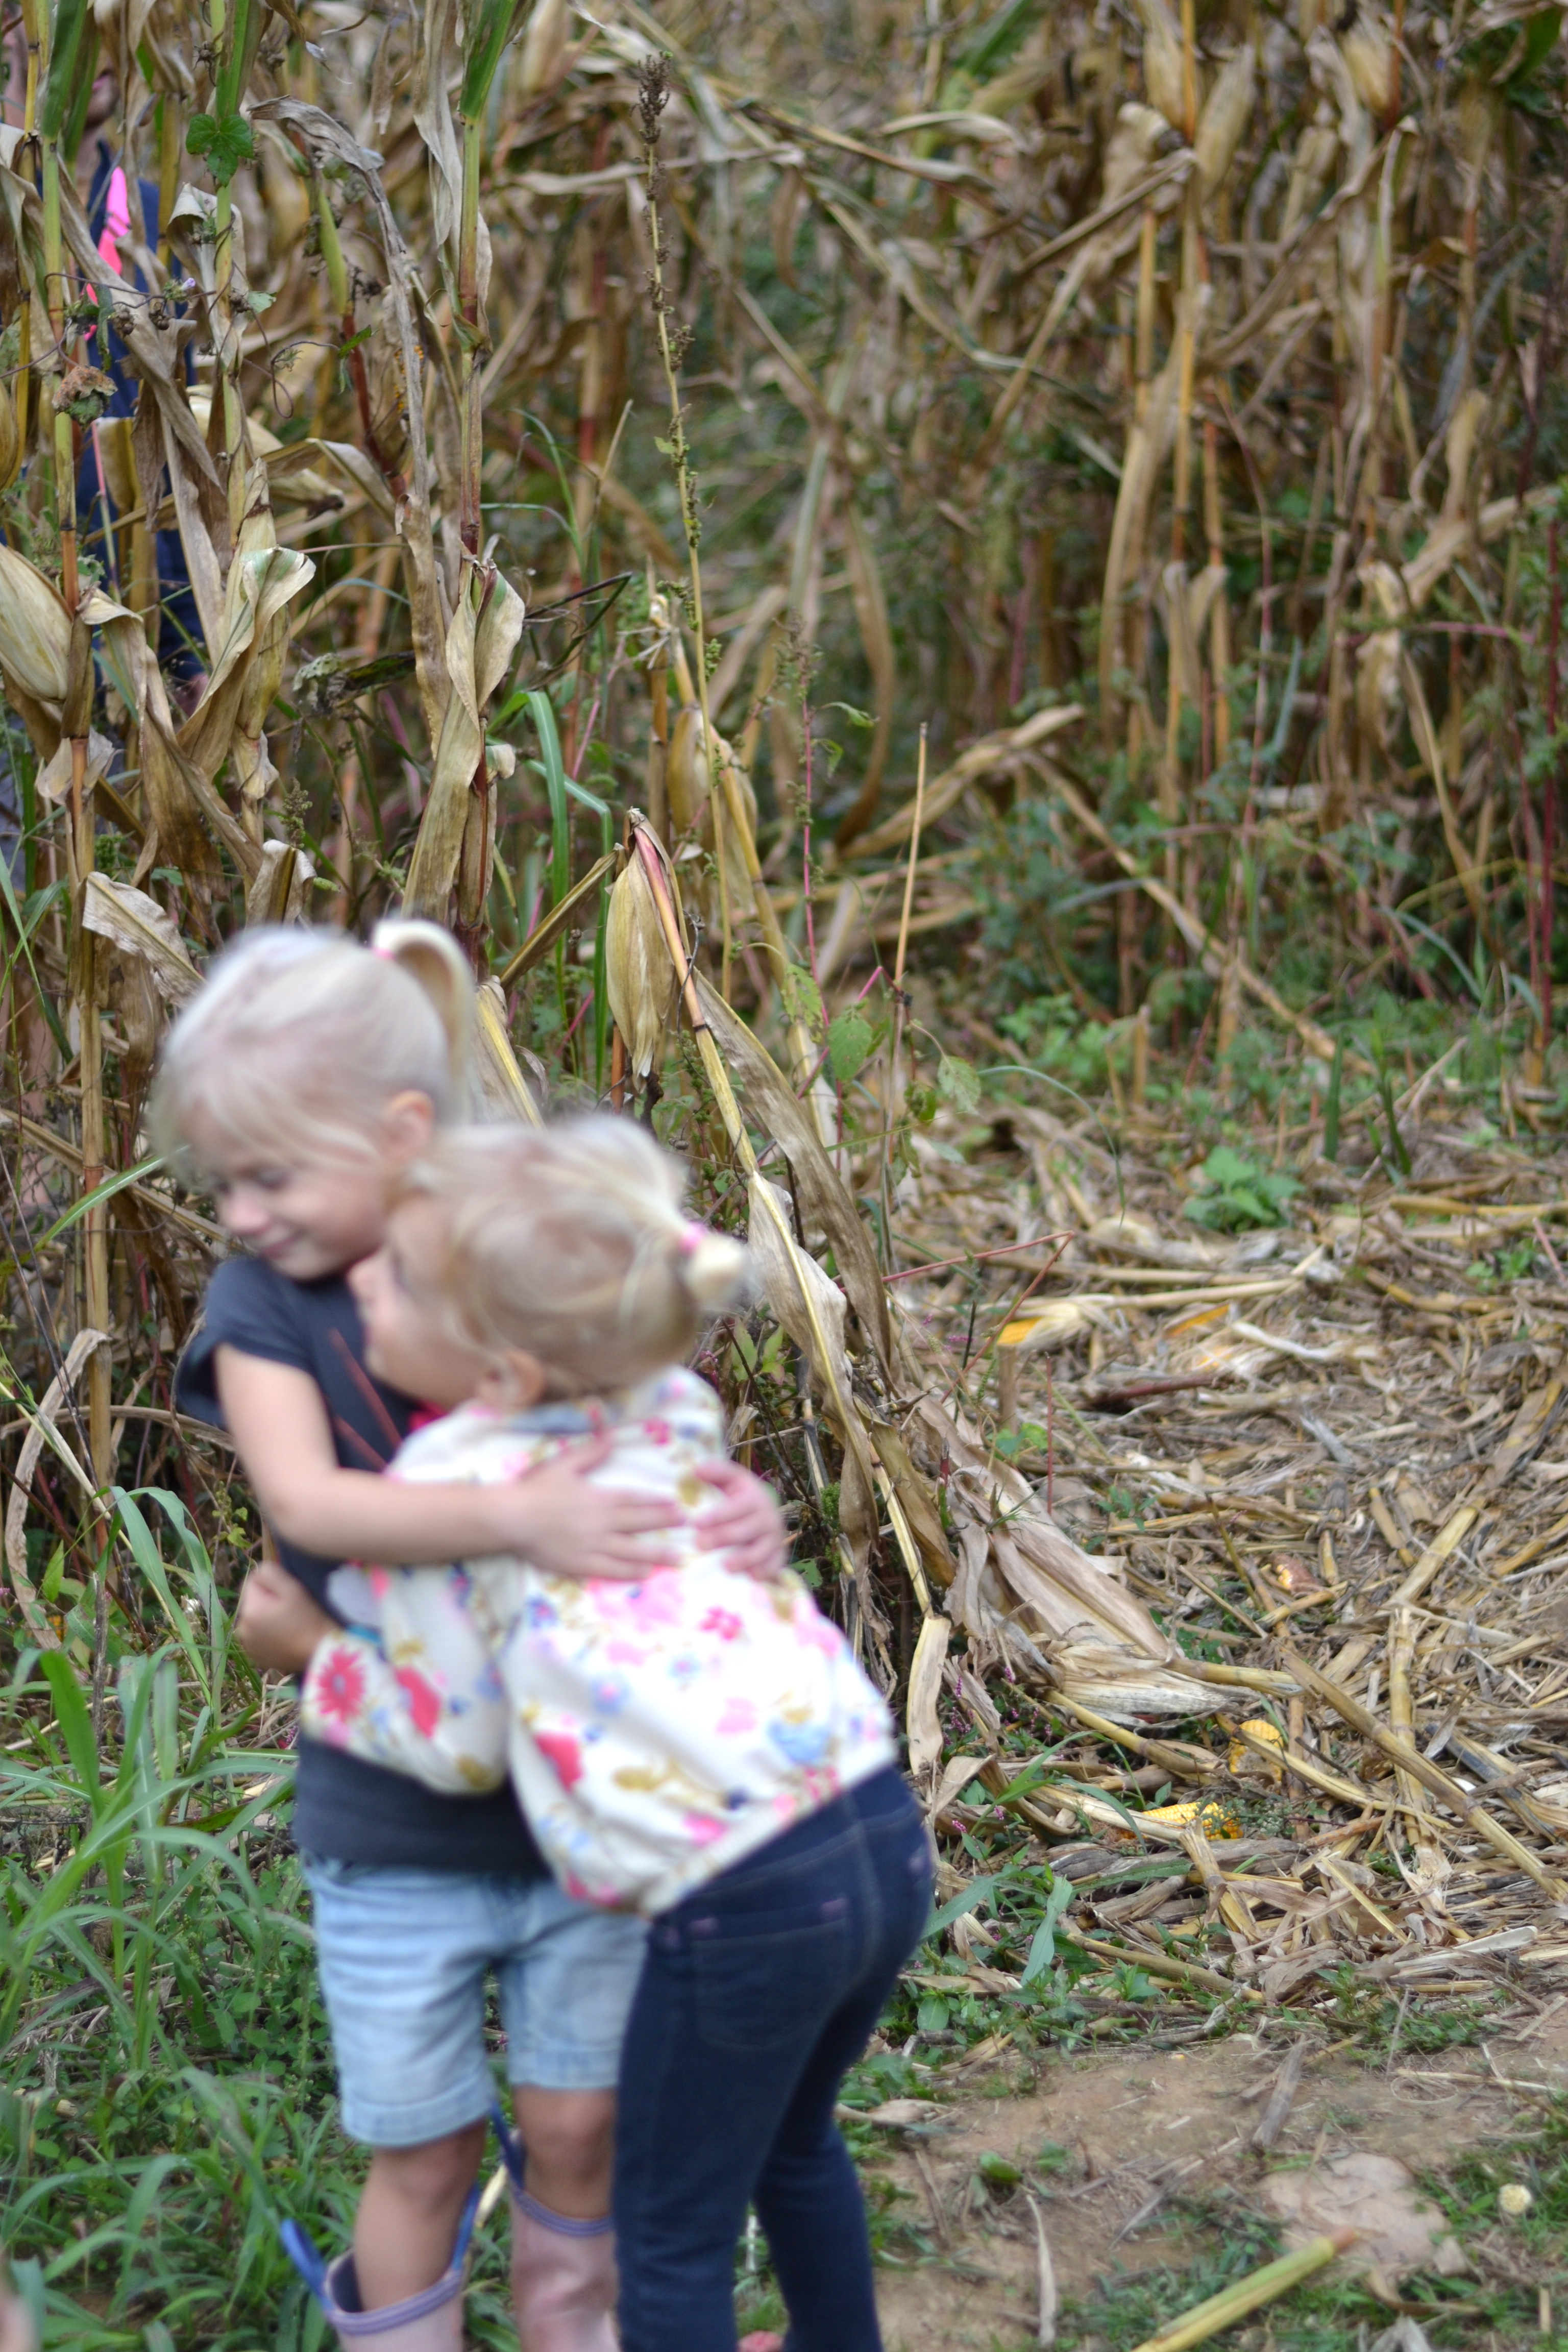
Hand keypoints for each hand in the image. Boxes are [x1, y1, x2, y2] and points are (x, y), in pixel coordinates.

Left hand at [236, 1556, 337, 1673]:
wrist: (320, 1652)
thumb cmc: (308, 1618)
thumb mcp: (292, 1588)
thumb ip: (270, 1573)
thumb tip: (258, 1571)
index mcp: (249, 1610)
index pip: (252, 1582)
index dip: (271, 1585)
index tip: (288, 1596)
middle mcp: (242, 1629)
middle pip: (253, 1602)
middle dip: (267, 1602)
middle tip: (291, 1611)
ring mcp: (248, 1645)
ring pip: (256, 1619)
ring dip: (267, 1618)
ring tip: (289, 1625)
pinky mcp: (256, 1657)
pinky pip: (258, 1636)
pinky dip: (268, 1635)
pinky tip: (286, 1638)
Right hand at [482, 1438, 683, 1581]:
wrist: (512, 1518)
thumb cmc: (536, 1489)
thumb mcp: (564, 1463)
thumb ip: (591, 1452)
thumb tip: (611, 1437)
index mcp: (600, 1498)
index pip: (635, 1500)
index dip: (657, 1502)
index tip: (676, 1504)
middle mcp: (602, 1523)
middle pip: (639, 1523)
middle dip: (664, 1523)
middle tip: (686, 1525)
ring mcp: (593, 1546)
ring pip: (632, 1550)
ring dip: (657, 1553)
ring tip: (677, 1556)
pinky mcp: (581, 1564)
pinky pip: (611, 1570)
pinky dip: (629, 1571)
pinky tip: (645, 1573)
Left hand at [692, 1461, 787, 1581]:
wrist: (763, 1510)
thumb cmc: (737, 1495)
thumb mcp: (730, 1479)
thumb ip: (716, 1472)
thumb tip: (696, 1469)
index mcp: (754, 1497)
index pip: (736, 1507)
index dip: (716, 1515)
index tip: (695, 1523)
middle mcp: (768, 1517)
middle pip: (745, 1530)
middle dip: (722, 1538)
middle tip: (699, 1545)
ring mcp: (775, 1538)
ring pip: (762, 1550)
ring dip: (744, 1559)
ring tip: (725, 1567)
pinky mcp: (778, 1554)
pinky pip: (776, 1565)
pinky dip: (766, 1572)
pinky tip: (752, 1578)